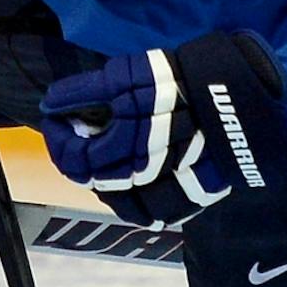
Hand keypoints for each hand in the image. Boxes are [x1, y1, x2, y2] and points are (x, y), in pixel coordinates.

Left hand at [38, 32, 286, 229]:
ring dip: (104, 183)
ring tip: (103, 160)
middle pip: (95, 180)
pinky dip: (134, 201)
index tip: (58, 120)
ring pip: (120, 202)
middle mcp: (146, 172)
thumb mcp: (128, 73)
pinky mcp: (188, 199)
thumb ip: (85, 91)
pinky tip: (130, 183)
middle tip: (80, 134)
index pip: (76, 157)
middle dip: (78, 156)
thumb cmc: (180, 81)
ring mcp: (168, 190)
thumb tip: (49, 105)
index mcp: (128, 140)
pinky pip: (151, 214)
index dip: (59, 140)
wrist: (237, 97)